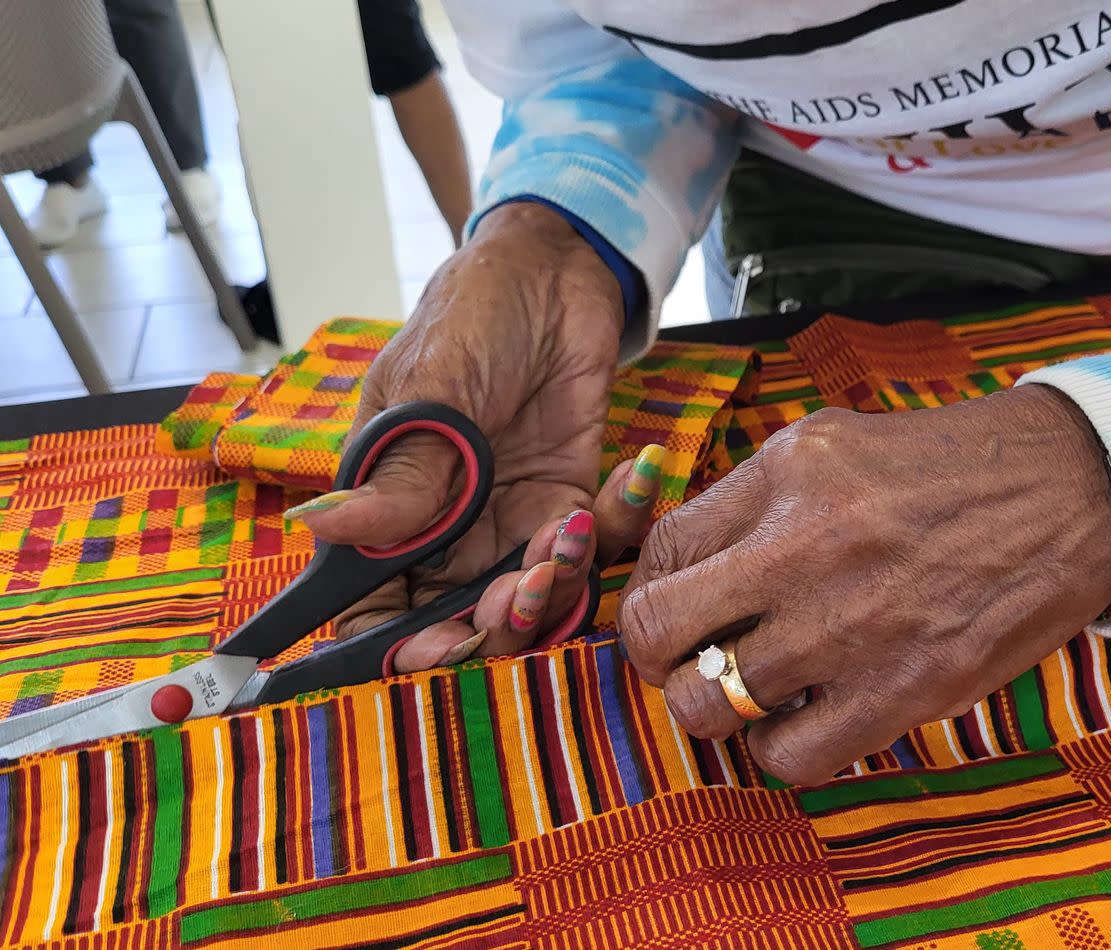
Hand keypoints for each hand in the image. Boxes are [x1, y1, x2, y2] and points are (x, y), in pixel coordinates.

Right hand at [287, 203, 654, 669]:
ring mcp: (514, 519)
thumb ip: (398, 471)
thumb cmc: (470, 316)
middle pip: (463, 620)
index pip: (375, 607)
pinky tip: (626, 476)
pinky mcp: (574, 498)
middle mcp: (449, 530)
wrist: (553, 270)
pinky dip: (617, 524)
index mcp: (387, 510)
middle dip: (496, 625)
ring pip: (534, 597)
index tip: (440, 646)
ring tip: (568, 530)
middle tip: (524, 590)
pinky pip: (600, 544)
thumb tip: (323, 526)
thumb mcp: (431, 388)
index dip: (402, 645)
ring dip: (556, 583)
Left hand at [617, 386, 1110, 785]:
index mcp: (785, 477)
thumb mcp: (832, 443)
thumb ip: (748, 499)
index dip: (648, 588)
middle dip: (656, 655)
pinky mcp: (905, 690)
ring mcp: (854, 626)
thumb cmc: (946, 469)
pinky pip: (790, 757)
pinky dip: (778, 748)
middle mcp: (807, 548)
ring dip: (714, 706)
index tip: (672, 607)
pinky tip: (802, 717)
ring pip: (711, 706)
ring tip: (747, 691)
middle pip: (657, 631)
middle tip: (686, 658)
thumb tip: (678, 564)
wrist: (1069, 493)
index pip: (658, 550)